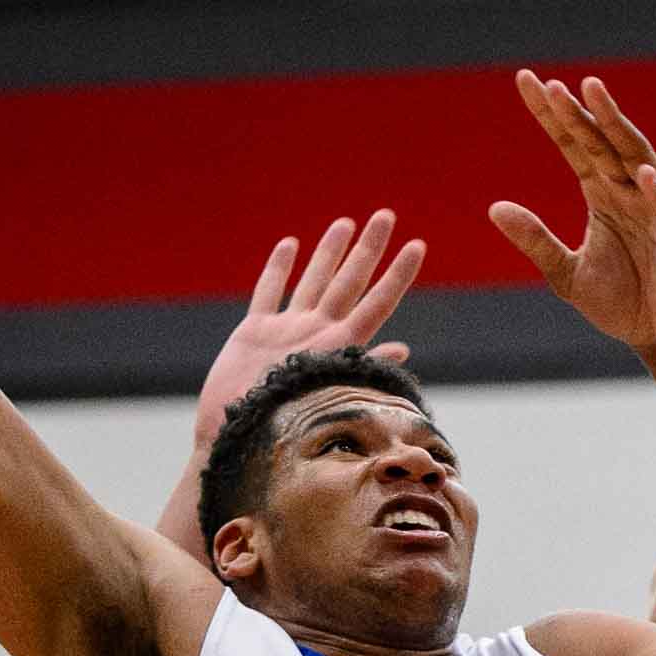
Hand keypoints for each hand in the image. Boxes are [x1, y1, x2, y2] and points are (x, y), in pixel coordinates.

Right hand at [192, 210, 424, 443]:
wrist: (237, 439)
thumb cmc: (284, 423)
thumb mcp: (328, 392)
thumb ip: (361, 366)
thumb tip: (404, 350)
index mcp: (338, 345)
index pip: (377, 302)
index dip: (398, 275)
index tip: (417, 246)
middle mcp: (316, 331)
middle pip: (348, 281)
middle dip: (368, 248)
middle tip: (385, 215)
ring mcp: (286, 329)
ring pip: (312, 281)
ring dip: (328, 253)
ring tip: (345, 224)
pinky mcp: (254, 332)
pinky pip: (269, 292)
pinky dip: (278, 269)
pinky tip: (289, 246)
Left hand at [489, 70, 655, 356]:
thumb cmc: (622, 303)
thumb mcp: (566, 275)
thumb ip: (536, 241)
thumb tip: (494, 208)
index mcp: (603, 196)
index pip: (574, 146)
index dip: (552, 116)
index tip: (526, 80)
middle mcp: (632, 194)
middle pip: (603, 144)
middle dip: (580, 114)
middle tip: (554, 85)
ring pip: (638, 161)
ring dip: (617, 129)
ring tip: (595, 97)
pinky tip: (644, 175)